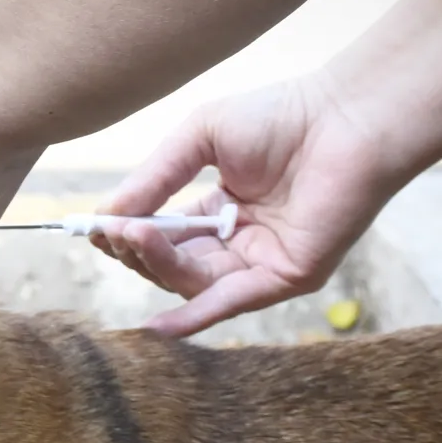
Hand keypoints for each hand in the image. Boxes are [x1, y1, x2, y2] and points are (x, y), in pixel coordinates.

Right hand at [92, 71, 399, 336]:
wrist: (347, 117)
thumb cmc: (281, 116)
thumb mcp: (198, 139)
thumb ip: (153, 179)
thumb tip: (104, 217)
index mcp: (218, 211)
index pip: (161, 236)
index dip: (126, 234)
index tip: (94, 227)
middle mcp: (237, 244)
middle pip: (171, 264)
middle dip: (136, 250)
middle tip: (112, 233)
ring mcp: (259, 264)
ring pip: (191, 281)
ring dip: (157, 264)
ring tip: (134, 236)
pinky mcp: (284, 278)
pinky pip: (230, 302)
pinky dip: (194, 316)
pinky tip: (157, 326)